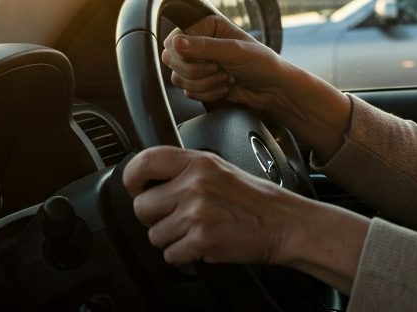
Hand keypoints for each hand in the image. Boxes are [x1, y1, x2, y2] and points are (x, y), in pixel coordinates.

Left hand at [123, 145, 368, 292]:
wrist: (284, 223)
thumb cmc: (254, 199)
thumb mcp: (219, 168)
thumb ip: (186, 170)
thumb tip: (150, 180)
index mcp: (197, 162)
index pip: (145, 161)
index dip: (132, 177)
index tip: (136, 188)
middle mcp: (194, 184)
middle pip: (141, 206)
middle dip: (154, 218)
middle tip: (176, 218)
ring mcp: (197, 212)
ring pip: (154, 235)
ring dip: (171, 239)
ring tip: (196, 231)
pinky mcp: (201, 240)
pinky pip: (170, 256)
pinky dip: (184, 257)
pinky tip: (203, 245)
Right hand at [162, 15, 286, 112]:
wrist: (273, 90)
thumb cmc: (261, 63)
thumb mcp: (234, 51)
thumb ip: (204, 47)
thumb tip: (176, 43)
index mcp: (207, 26)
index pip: (175, 38)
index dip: (184, 53)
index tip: (207, 60)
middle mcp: (199, 43)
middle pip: (171, 59)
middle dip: (196, 71)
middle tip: (218, 69)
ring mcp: (198, 64)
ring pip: (177, 78)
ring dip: (203, 84)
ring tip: (225, 79)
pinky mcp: (200, 83)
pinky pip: (187, 92)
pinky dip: (206, 93)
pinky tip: (224, 88)